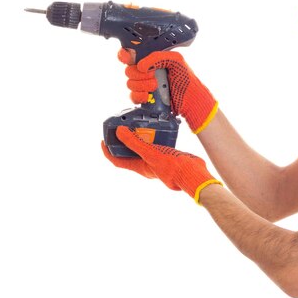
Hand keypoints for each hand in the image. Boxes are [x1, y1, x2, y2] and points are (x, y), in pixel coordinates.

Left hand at [102, 126, 221, 202]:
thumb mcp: (150, 153)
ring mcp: (158, 160)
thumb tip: (118, 132)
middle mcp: (147, 164)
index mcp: (139, 167)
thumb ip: (134, 143)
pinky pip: (158, 144)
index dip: (108, 151)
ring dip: (140, 136)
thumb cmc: (172, 168)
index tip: (103, 140)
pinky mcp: (168, 154)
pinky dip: (154, 136)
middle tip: (121, 127)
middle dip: (124, 140)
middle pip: (130, 152)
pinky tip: (158, 127)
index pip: (117, 160)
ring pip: (144, 147)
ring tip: (138, 124)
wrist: (194, 173)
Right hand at [118, 49, 217, 133]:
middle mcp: (146, 71)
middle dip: (139, 74)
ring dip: (141, 85)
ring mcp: (145, 85)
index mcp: (152, 59)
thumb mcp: (176, 60)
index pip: (131, 54)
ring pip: (130, 83)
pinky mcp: (145, 98)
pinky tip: (148, 96)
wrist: (191, 100)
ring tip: (156, 86)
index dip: (126, 56)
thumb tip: (140, 65)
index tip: (130, 59)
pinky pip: (133, 96)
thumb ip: (158, 57)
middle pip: (129, 70)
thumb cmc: (186, 78)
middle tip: (153, 76)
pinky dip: (138, 96)